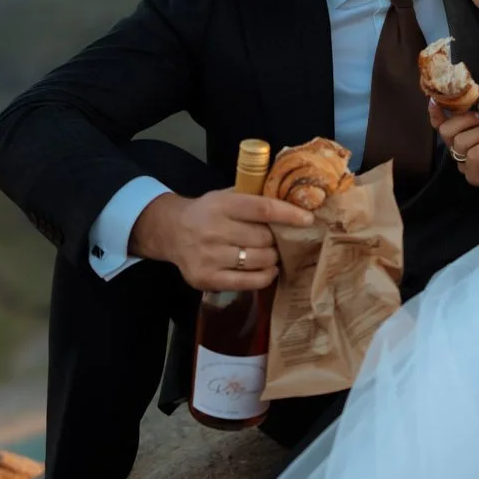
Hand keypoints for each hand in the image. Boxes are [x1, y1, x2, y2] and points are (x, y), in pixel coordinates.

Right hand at [131, 189, 315, 291]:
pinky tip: (268, 270)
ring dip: (273, 258)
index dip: (289, 215)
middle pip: (263, 239)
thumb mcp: (225, 196)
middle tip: (281, 240)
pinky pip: (248, 282)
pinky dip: (264, 276)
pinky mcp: (207, 279)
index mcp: (221, 205)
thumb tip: (294, 199)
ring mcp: (209, 257)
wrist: (171, 232)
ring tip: (273, 254)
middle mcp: (213, 230)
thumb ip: (253, 197)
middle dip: (278, 240)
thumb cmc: (207, 212)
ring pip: (259, 261)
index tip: (307, 219)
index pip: (262, 209)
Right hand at [430, 104, 478, 187]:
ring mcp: (464, 164)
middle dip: (465, 120)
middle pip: (446, 131)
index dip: (435, 113)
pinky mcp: (473, 176)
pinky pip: (472, 155)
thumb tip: (475, 87)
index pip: (440, 124)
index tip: (434, 101)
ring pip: (460, 142)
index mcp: (462, 133)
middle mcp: (459, 149)